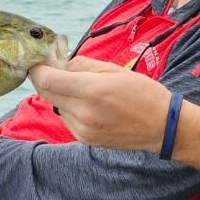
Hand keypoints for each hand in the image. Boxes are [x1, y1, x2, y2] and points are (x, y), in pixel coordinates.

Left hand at [29, 56, 172, 150]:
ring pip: (55, 105)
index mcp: (91, 91)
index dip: (37, 68)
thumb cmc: (143, 93)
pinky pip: (66, 118)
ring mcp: (82, 129)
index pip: (47, 79)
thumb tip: (59, 63)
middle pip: (45, 93)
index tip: (38, 60)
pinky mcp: (84, 139)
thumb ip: (82, 65)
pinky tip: (89, 104)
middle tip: (52, 67)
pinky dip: (69, 107)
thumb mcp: (114, 69)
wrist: (162, 127)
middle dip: (44, 78)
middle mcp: (83, 113)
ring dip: (59, 93)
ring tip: (81, 87)